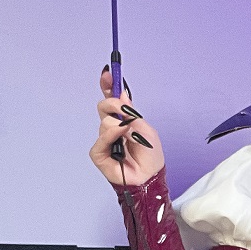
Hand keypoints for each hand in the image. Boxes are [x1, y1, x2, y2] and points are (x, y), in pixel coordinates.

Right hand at [90, 67, 165, 185]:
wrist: (150, 177)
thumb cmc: (151, 157)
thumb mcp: (146, 128)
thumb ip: (132, 112)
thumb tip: (122, 96)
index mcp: (124, 121)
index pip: (112, 101)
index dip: (108, 86)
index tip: (108, 72)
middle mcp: (113, 129)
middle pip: (103, 106)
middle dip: (112, 103)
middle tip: (123, 109)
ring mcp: (105, 141)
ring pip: (104, 121)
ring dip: (118, 124)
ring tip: (130, 135)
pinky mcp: (100, 153)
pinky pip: (101, 138)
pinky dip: (111, 135)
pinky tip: (121, 137)